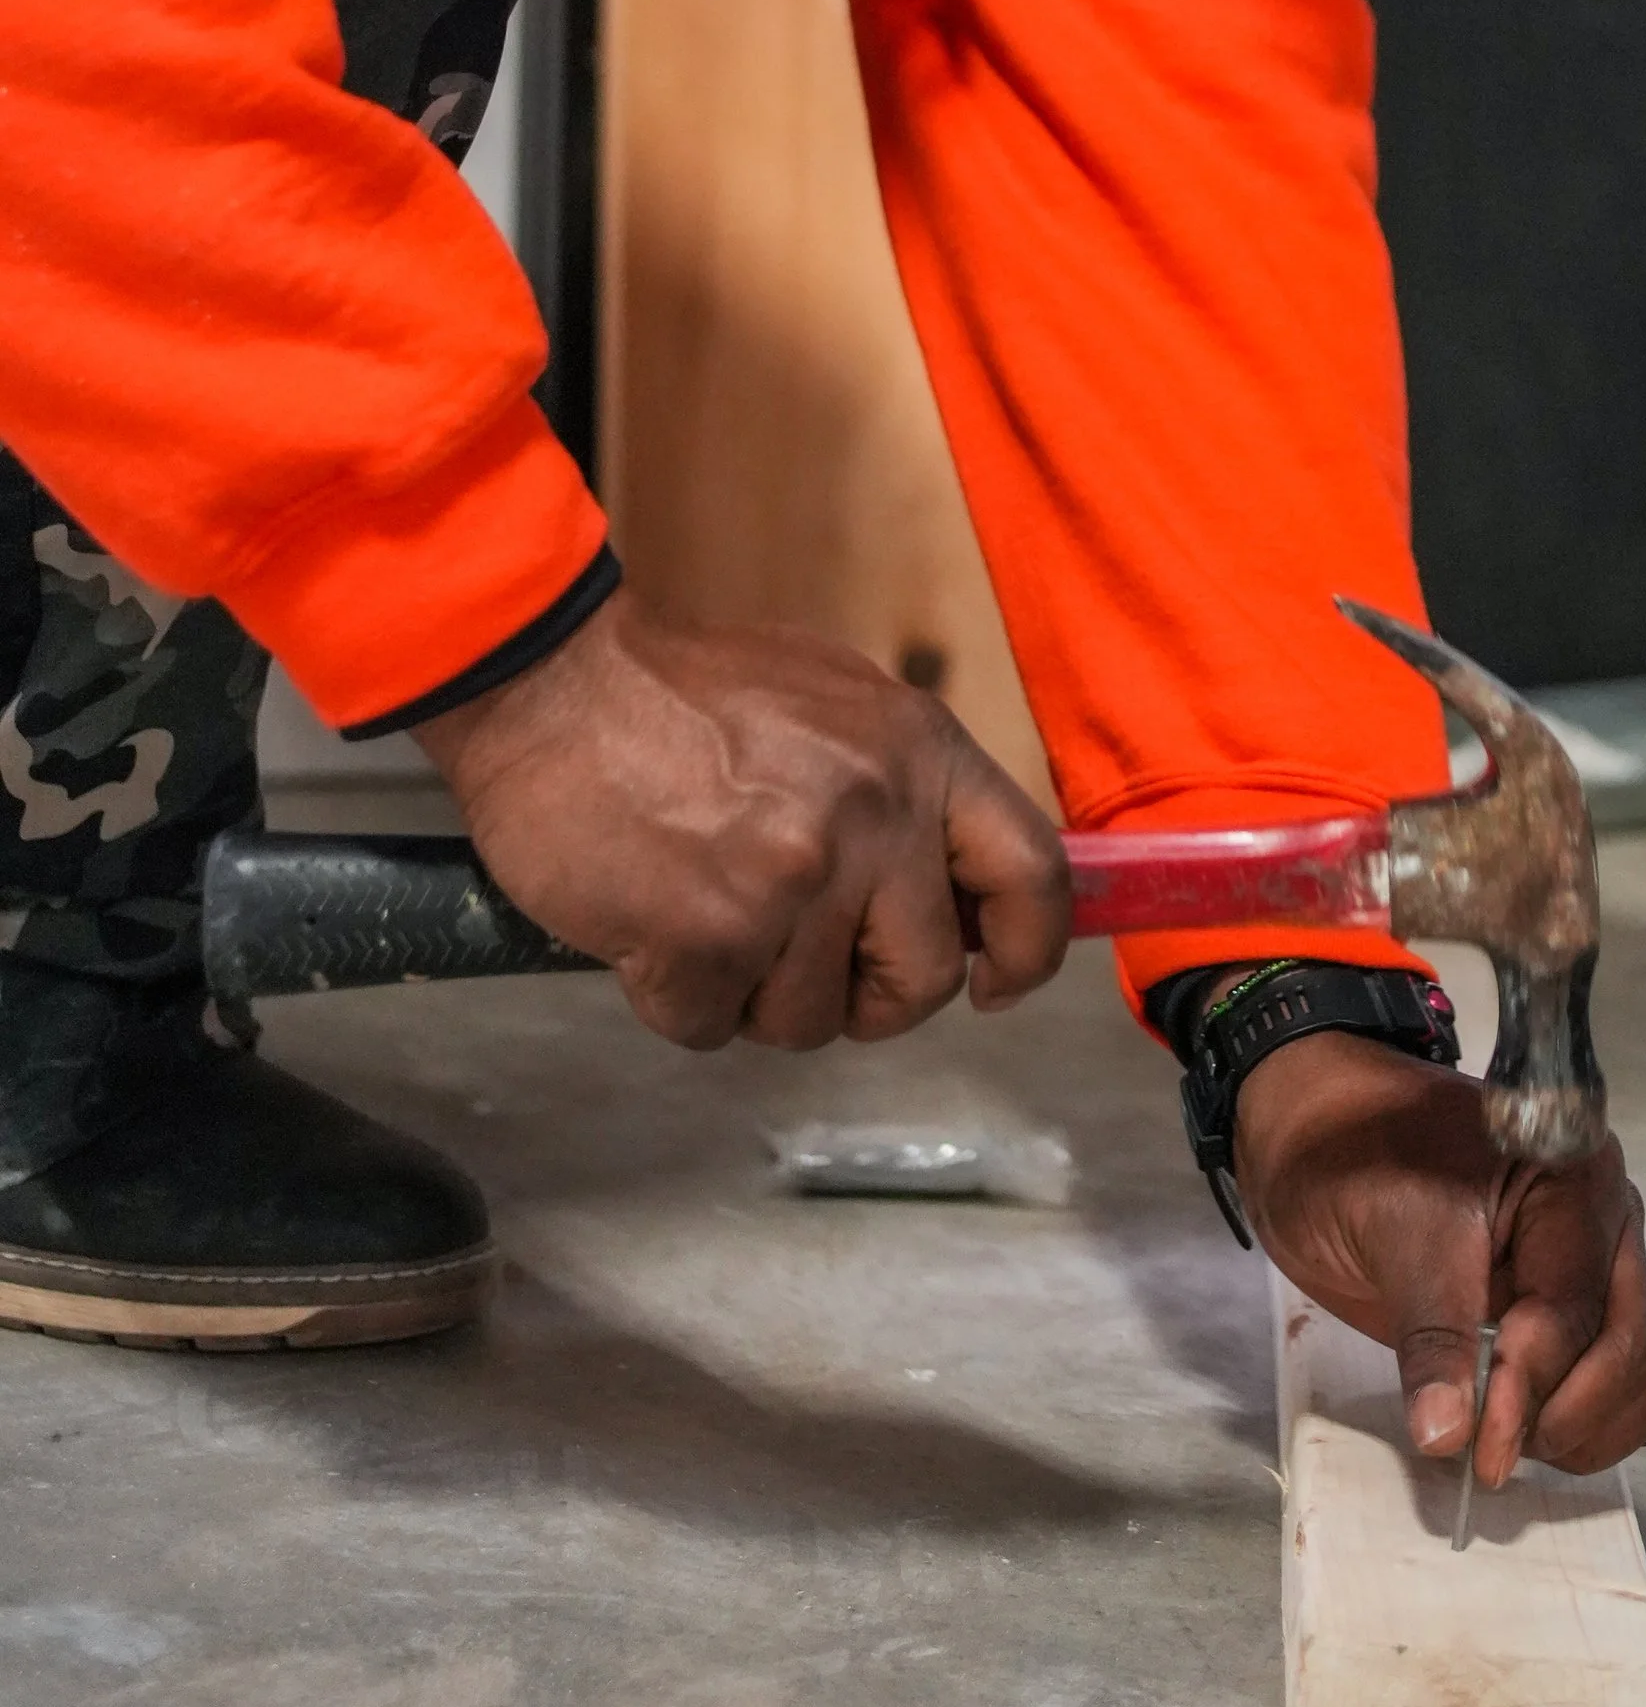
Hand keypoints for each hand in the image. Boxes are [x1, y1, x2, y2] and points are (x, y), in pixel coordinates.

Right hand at [419, 590, 1067, 1051]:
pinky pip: (714, 1027)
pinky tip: (650, 926)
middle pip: (926, 977)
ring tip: (706, 913)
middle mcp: (876, 816)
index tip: (995, 982)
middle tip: (803, 964)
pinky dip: (678, 998)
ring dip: (756, 994)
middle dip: (866, 997)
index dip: (1029, 949)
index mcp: (920, 751)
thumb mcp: (834, 703)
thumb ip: (902, 788)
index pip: (1034, 874)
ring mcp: (795, 880)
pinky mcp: (710, 937)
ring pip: (811, 1020)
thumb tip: (951, 886)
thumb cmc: (681, 693)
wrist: (551, 679)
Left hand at [1230, 1025, 1645, 1480]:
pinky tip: (1532, 1434)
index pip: (1572, 1308)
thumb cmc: (1359, 1161)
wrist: (1329, 1142)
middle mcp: (1606, 1225)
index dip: (1529, 1389)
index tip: (1482, 1452)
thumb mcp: (1392, 1234)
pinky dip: (1597, 1426)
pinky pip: (1631, 1384)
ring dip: (1588, 1429)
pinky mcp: (1580, 1316)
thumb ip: (1430, 1335)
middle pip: (1625, 1348)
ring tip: (1504, 1441)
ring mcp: (1600, 1272)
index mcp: (1572, 1178)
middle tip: (1486, 1452)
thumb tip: (1450, 1436)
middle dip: (1561, 1414)